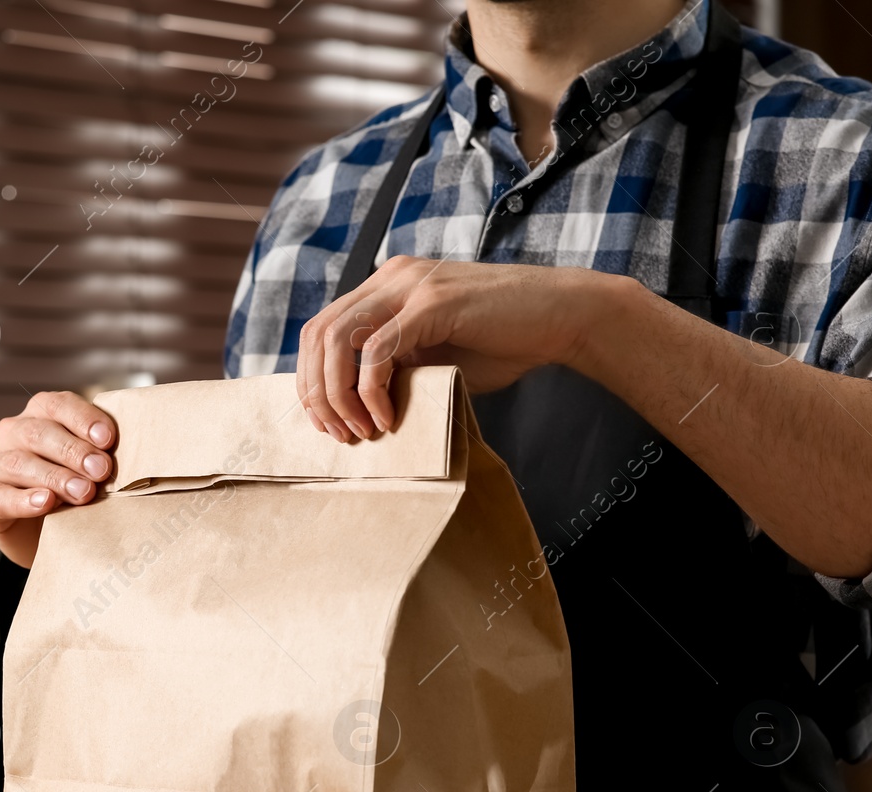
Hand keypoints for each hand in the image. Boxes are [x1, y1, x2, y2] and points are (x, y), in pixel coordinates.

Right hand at [0, 391, 116, 567]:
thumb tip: (138, 450)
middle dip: (74, 451)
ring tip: (83, 492)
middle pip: (39, 433)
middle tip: (101, 471)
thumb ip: (103, 453)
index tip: (108, 439)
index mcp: (41, 415)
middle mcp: (14, 433)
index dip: (83, 419)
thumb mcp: (91, 467)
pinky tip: (46, 503)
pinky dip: (24, 500)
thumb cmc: (76, 490)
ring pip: (20, 463)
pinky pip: (0, 496)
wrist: (50, 534)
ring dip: (55, 476)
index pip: (58, 405)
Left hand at [297, 257, 612, 439]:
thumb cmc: (502, 342)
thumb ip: (394, 366)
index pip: (321, 329)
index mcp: (385, 286)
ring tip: (359, 431)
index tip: (325, 423)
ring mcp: (410, 286)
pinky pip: (378, 350)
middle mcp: (390, 278)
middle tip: (337, 434)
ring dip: (338, 394)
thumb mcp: (433, 355)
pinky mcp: (433, 304)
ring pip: (339, 340)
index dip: (311, 379)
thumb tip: (352, 404)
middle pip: (318, 333)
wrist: (560, 318)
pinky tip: (386, 418)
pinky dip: (372, 390)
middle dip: (316, 391)